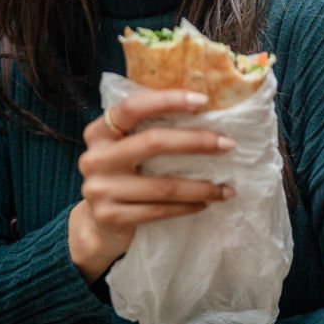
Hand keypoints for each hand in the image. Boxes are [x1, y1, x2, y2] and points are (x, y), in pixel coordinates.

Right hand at [69, 90, 236, 282]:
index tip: (203, 101)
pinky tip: (206, 203)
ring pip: (163, 185)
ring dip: (201, 187)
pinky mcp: (110, 216)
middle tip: (228, 144)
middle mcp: (95, 158)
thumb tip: (204, 111)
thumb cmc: (125, 174)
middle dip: (197, 142)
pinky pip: (159, 211)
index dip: (168, 100)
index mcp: (100, 132)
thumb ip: (149, 128)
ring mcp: (100, 189)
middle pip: (153, 142)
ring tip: (227, 188)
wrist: (98, 223)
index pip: (133, 108)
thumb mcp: (127, 147)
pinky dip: (188, 206)